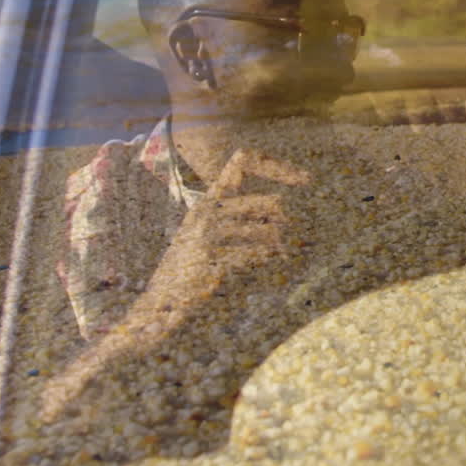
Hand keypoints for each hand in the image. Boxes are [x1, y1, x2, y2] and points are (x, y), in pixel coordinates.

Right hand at [42, 149, 310, 420]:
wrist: (159, 304)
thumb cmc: (190, 267)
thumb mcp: (208, 232)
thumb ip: (239, 216)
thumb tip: (284, 210)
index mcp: (208, 198)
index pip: (242, 162)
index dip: (277, 166)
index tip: (306, 179)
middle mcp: (207, 210)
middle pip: (269, 202)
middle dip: (285, 221)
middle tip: (286, 239)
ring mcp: (208, 234)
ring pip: (268, 231)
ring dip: (279, 246)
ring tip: (278, 255)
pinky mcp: (211, 259)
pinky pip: (255, 255)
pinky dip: (265, 261)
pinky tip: (263, 265)